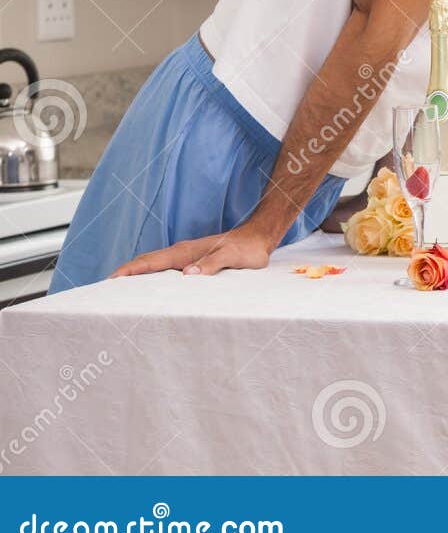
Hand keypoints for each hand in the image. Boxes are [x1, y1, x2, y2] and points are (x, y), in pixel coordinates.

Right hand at [112, 224, 275, 277]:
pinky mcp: (191, 262)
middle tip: (103, 293)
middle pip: (145, 263)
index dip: (129, 271)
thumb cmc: (247, 248)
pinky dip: (150, 277)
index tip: (109, 281)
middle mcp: (181, 253)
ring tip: (117, 294)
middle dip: (123, 275)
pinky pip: (164, 270)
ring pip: (153, 267)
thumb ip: (213, 263)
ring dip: (135, 277)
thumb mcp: (233, 257)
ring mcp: (185, 257)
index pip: (150, 261)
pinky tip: (147, 290)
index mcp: (185, 252)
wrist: (259, 238)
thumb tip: (188, 274)